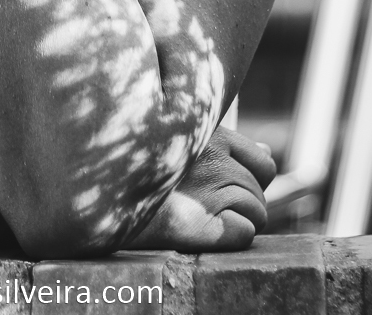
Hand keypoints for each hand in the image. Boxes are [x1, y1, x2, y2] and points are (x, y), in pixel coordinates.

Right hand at [121, 127, 276, 251]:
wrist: (103, 194)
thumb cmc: (143, 166)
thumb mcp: (185, 145)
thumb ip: (227, 147)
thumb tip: (268, 153)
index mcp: (210, 133)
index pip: (264, 163)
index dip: (253, 182)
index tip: (228, 191)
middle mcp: (211, 158)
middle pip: (260, 192)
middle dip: (244, 205)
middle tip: (208, 209)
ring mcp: (207, 189)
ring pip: (257, 213)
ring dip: (239, 221)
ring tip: (202, 218)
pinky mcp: (199, 223)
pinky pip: (245, 232)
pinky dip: (233, 237)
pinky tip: (206, 231)